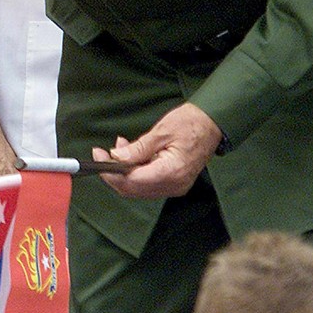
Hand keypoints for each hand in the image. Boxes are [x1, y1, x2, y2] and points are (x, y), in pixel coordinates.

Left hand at [93, 102, 222, 198]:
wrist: (213, 124)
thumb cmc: (190, 123)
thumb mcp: (160, 132)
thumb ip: (137, 148)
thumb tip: (116, 157)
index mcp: (170, 172)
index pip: (132, 181)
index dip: (111, 172)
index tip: (98, 156)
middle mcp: (173, 185)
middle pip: (133, 189)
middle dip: (114, 173)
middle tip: (102, 154)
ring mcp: (175, 186)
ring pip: (139, 188)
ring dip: (125, 171)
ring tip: (120, 146)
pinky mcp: (175, 183)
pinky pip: (149, 183)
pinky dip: (136, 171)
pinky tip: (132, 153)